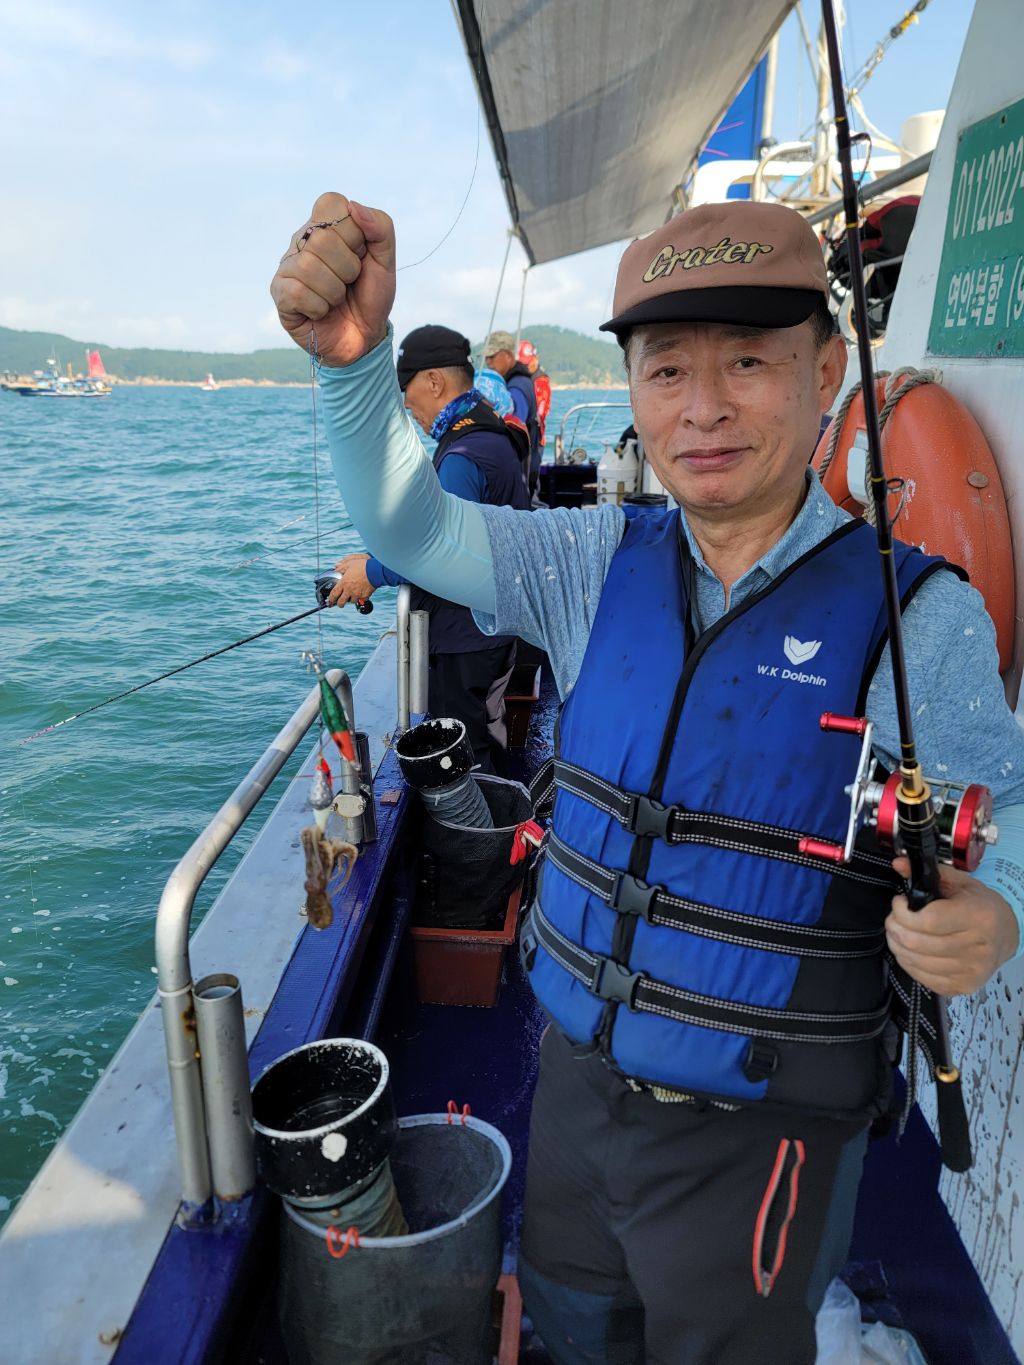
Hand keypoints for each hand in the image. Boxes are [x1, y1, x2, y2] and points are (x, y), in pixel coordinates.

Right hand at [270, 194, 395, 366]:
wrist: (364, 338)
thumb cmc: (370, 296)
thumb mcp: (385, 261)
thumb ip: (381, 228)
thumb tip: (354, 207)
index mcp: (324, 226)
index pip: (332, 203)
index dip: (353, 232)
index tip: (359, 254)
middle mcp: (301, 242)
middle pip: (323, 238)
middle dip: (348, 268)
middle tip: (349, 282)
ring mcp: (288, 267)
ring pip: (309, 266)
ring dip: (335, 291)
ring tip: (335, 299)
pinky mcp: (280, 294)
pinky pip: (299, 292)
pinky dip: (320, 307)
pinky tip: (321, 311)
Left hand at [327, 553, 376, 607]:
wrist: (375, 571)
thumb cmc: (363, 566)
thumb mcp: (350, 563)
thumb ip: (342, 567)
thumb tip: (336, 568)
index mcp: (344, 583)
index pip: (334, 594)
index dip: (331, 598)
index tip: (330, 600)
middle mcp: (349, 590)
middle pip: (341, 602)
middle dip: (339, 604)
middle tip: (340, 603)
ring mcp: (357, 594)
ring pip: (351, 602)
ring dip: (351, 599)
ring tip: (352, 596)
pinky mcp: (365, 596)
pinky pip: (361, 600)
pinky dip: (360, 598)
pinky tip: (361, 594)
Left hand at [886, 856, 1019, 995]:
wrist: (1005, 934)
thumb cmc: (980, 906)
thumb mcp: (959, 882)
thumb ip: (927, 871)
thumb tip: (898, 864)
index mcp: (978, 916)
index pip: (929, 920)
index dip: (904, 913)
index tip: (899, 903)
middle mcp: (977, 946)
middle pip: (917, 943)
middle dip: (894, 927)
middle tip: (894, 918)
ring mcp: (970, 970)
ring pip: (915, 962)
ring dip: (897, 945)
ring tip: (898, 932)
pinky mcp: (962, 986)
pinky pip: (921, 977)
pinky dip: (907, 962)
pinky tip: (910, 950)